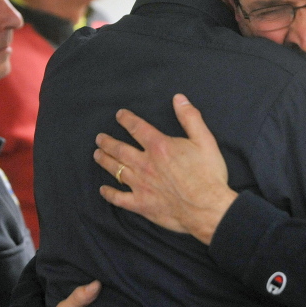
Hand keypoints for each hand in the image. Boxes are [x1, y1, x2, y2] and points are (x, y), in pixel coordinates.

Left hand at [94, 94, 237, 244]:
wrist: (208, 208)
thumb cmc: (208, 174)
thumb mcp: (205, 140)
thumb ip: (190, 118)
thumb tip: (179, 98)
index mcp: (159, 147)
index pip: (137, 128)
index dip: (126, 119)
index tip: (119, 115)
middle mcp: (145, 164)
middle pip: (119, 149)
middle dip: (107, 142)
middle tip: (99, 138)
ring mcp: (141, 185)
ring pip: (115, 170)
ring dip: (104, 161)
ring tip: (97, 155)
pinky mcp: (141, 204)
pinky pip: (119, 198)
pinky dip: (109, 194)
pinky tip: (103, 190)